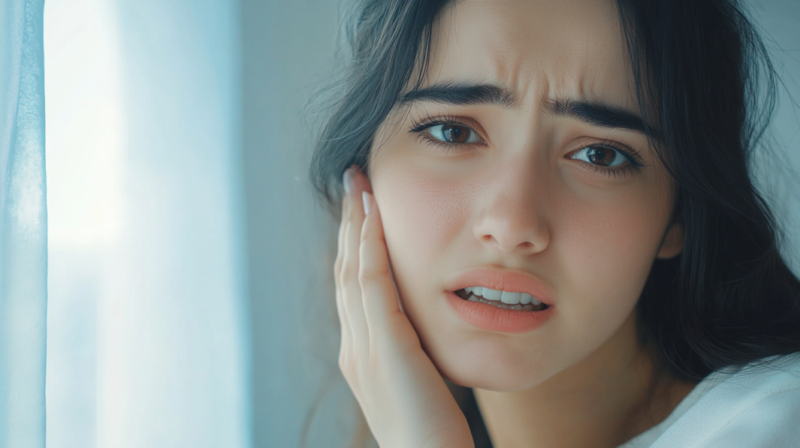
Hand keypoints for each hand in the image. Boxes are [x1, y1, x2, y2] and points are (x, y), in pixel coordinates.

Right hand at [335, 166, 473, 447]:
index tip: (362, 209)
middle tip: (353, 181)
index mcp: (361, 354)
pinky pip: (372, 286)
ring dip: (356, 224)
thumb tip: (424, 326)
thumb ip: (414, 352)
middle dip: (349, 224)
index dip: (355, 245)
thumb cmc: (432, 435)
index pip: (354, 287)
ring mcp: (364, 348)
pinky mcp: (385, 349)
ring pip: (353, 271)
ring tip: (360, 184)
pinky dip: (370, 247)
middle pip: (345, 271)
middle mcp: (354, 347)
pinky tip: (375, 216)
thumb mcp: (421, 384)